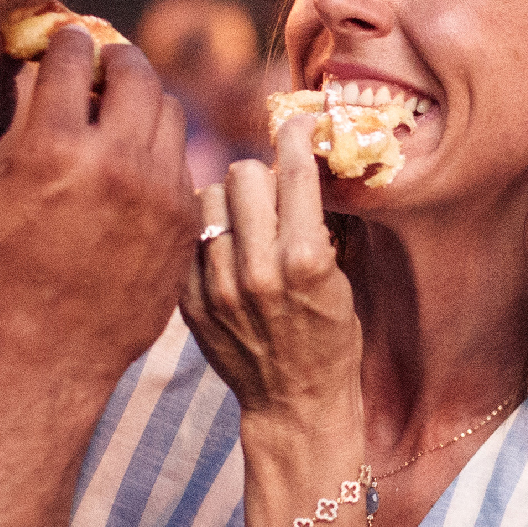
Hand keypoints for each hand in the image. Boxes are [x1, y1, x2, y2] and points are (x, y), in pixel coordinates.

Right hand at [0, 25, 197, 372]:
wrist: (54, 348)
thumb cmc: (13, 270)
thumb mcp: (7, 189)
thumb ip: (40, 130)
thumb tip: (66, 87)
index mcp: (56, 148)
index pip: (72, 58)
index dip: (69, 40)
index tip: (70, 38)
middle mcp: (115, 160)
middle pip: (134, 72)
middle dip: (118, 58)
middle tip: (106, 63)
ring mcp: (159, 189)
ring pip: (167, 110)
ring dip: (143, 101)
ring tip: (122, 113)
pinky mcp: (185, 216)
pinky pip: (180, 158)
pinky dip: (158, 150)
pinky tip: (139, 166)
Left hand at [184, 114, 363, 422]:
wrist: (293, 402)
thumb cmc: (329, 336)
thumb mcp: (339, 276)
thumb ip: (317, 219)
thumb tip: (301, 154)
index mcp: (304, 260)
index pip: (293, 170)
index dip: (297, 135)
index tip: (298, 124)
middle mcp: (257, 271)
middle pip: (241, 172)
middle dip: (260, 174)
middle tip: (269, 191)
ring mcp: (217, 288)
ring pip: (208, 198)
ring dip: (228, 202)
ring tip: (243, 224)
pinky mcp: (189, 302)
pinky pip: (188, 236)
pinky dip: (205, 235)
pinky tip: (222, 251)